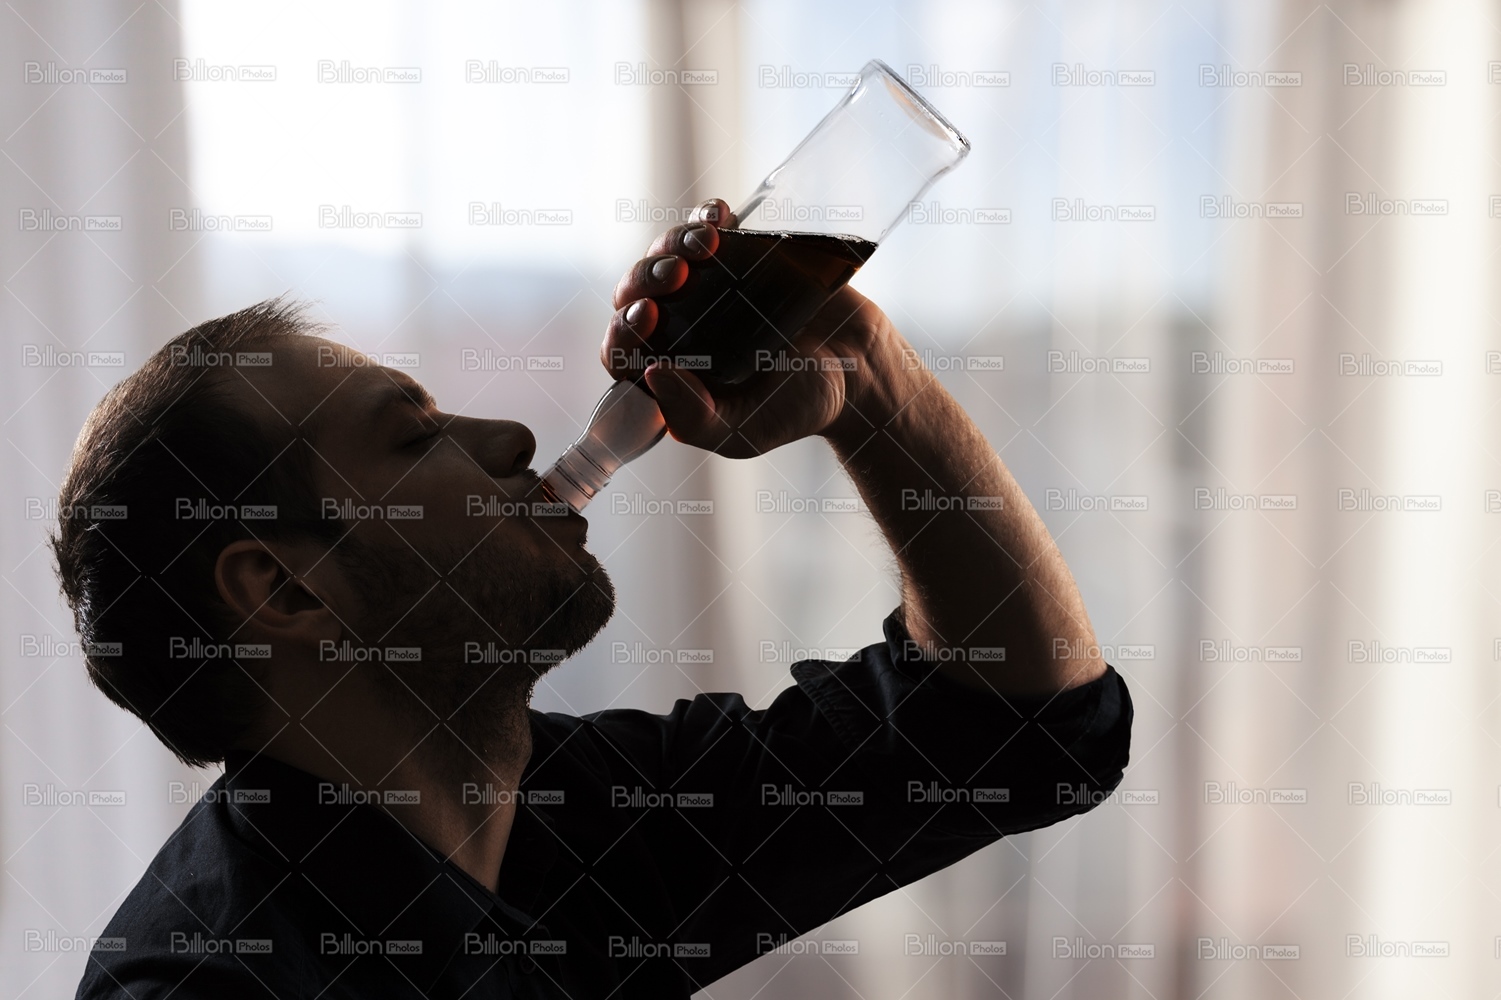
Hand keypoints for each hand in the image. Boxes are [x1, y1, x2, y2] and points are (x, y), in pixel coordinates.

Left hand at [602, 198, 898, 457]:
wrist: (860, 366)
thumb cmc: (799, 407)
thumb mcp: (745, 430)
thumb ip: (696, 418)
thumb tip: (651, 375)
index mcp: (668, 374)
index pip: (622, 352)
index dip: (623, 331)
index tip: (646, 315)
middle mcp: (677, 329)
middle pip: (634, 295)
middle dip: (644, 279)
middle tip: (674, 275)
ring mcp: (704, 288)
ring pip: (664, 255)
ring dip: (673, 243)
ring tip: (705, 243)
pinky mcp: (736, 256)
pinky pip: (707, 227)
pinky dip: (707, 216)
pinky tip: (719, 217)